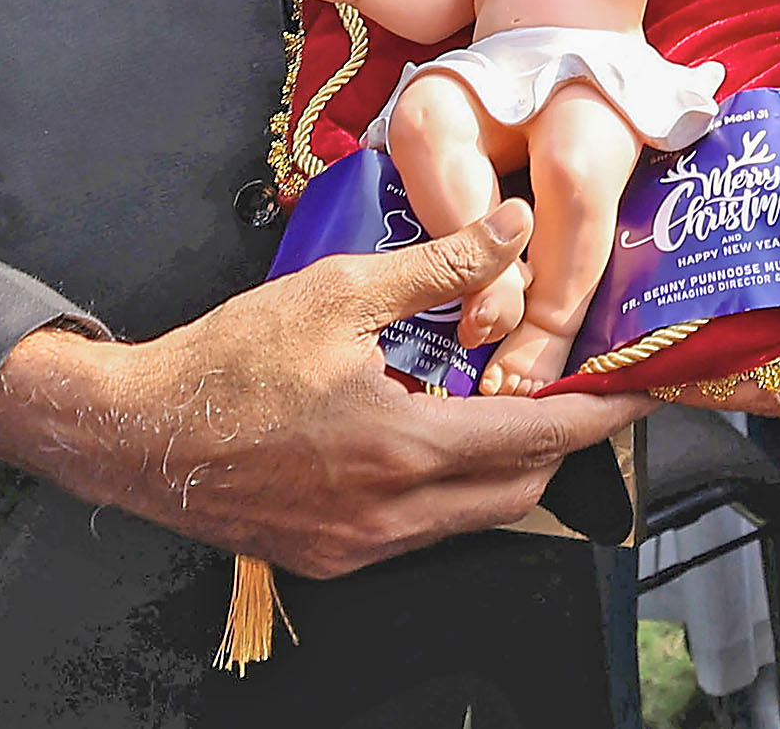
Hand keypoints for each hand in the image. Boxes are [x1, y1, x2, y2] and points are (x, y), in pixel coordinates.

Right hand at [0, 200, 647, 578]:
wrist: (138, 433)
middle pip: (518, 492)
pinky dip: (449, 481)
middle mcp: (393, 515)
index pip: (537, 442)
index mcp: (404, 450)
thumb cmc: (230, 360)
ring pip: (472, 515)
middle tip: (575, 385)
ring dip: (502, 462)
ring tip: (503, 397)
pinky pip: (423, 526)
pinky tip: (432, 427)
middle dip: (558, 442)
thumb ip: (440, 264)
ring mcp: (363, 545)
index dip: (598, 415)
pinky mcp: (335, 554)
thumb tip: (514, 225)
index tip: (641, 391)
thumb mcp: (340, 290)